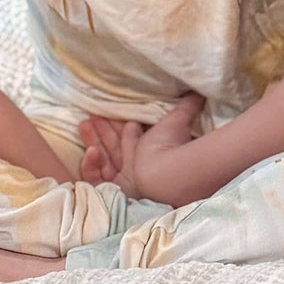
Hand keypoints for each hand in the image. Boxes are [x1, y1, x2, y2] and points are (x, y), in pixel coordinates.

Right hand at [78, 93, 203, 196]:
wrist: (166, 176)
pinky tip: (93, 150)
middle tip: (91, 116)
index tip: (111, 110)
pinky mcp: (112, 192)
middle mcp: (135, 168)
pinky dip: (92, 164)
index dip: (120, 125)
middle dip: (102, 130)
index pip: (130, 138)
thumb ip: (188, 106)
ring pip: (103, 160)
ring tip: (85, 123)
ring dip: (93, 141)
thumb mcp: (177, 121)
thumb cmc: (171, 148)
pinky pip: (96, 179)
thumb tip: (199, 92)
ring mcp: (123, 181)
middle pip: (114, 148)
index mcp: (149, 153)